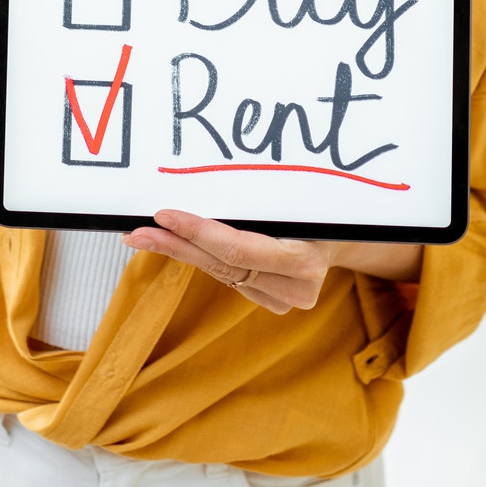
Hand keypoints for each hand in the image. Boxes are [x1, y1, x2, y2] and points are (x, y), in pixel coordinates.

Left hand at [122, 209, 335, 314]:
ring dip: (183, 253)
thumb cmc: (322, 206)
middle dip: (175, 245)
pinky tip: (178, 245)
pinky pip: (229, 277)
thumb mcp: (301, 197)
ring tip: (147, 236)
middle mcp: (296, 288)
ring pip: (221, 272)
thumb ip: (261, 202)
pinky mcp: (272, 302)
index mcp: (305, 260)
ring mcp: (284, 300)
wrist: (348, 234)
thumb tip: (203, 184)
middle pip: (221, 265)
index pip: (237, 248)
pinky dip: (203, 259)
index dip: (197, 232)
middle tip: (137, 231)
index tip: (163, 215)